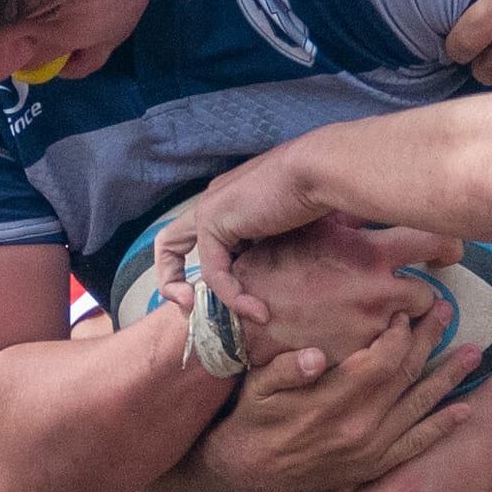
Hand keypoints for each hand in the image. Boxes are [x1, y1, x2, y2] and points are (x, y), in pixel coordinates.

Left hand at [151, 141, 341, 323]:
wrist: (321, 173)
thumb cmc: (317, 196)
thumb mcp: (286, 231)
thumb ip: (266, 249)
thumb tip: (267, 281)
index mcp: (227, 201)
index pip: (194, 237)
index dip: (194, 269)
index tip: (218, 292)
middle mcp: (212, 202)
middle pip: (170, 244)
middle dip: (173, 281)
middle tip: (196, 309)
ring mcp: (209, 208)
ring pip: (180, 257)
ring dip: (201, 294)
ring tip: (236, 317)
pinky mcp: (213, 219)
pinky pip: (213, 271)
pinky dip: (233, 297)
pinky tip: (258, 311)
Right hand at [198, 305, 480, 491]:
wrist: (251, 472)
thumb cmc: (254, 419)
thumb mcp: (258, 387)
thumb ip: (286, 369)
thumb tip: (314, 355)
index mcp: (332, 401)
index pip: (381, 360)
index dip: (398, 334)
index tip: (404, 314)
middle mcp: (359, 426)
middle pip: (406, 376)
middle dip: (429, 340)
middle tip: (448, 311)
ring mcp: (370, 448)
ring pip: (418, 406)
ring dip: (448, 378)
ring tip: (475, 352)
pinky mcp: (373, 464)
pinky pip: (415, 444)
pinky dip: (441, 427)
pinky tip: (464, 410)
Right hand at [233, 218, 458, 366]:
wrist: (234, 326)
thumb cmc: (268, 273)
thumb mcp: (311, 236)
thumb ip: (351, 222)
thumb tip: (377, 195)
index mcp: (369, 257)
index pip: (432, 242)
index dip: (446, 246)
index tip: (450, 252)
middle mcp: (379, 295)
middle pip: (430, 296)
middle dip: (426, 299)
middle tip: (427, 300)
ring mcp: (371, 333)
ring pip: (418, 335)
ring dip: (417, 331)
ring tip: (411, 331)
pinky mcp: (359, 365)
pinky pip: (396, 367)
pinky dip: (395, 361)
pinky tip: (390, 358)